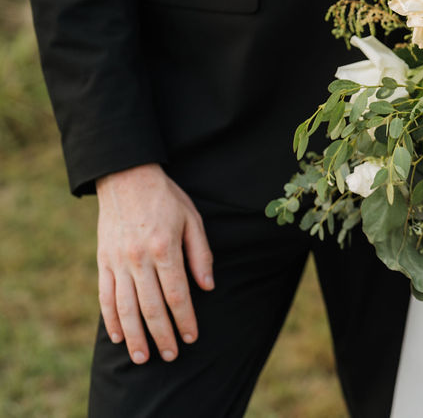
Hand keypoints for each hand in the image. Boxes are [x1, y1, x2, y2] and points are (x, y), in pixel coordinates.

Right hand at [96, 164, 213, 363]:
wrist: (125, 177)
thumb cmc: (166, 198)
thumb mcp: (192, 219)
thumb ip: (200, 254)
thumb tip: (207, 286)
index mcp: (164, 248)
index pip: (177, 294)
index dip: (185, 319)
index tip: (191, 338)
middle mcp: (138, 259)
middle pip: (150, 307)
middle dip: (162, 335)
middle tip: (170, 356)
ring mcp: (117, 261)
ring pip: (125, 307)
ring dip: (135, 336)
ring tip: (143, 358)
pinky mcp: (102, 261)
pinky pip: (105, 296)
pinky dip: (110, 319)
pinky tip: (118, 337)